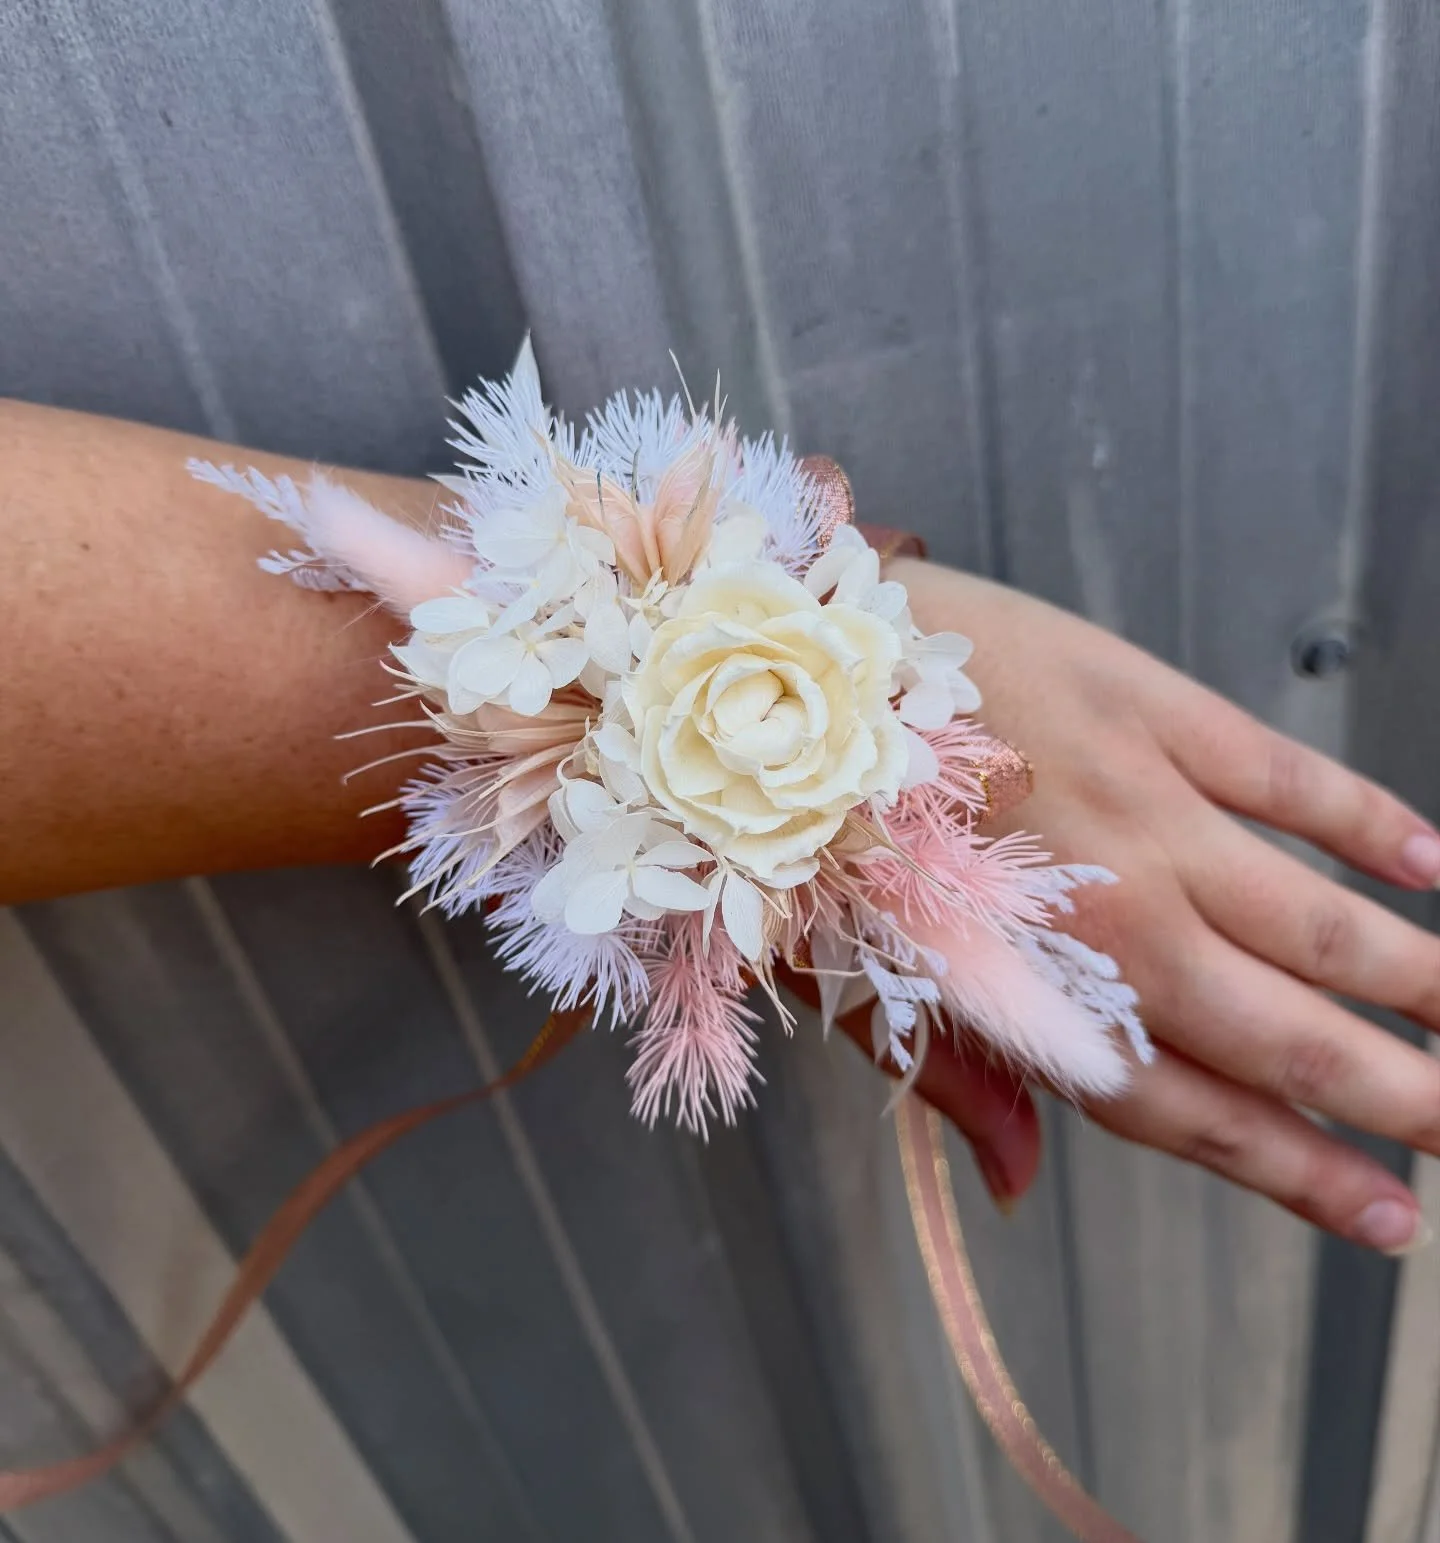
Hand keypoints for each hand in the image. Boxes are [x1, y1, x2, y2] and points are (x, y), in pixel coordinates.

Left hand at [854, 558, 1439, 1253]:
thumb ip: (952, 1079)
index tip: (1389, 1219)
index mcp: (1030, 1003)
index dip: (1299, 1174)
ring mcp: (1139, 811)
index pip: (1192, 1115)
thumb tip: (1018, 1185)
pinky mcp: (1144, 706)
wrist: (754, 672)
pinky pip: (1283, 774)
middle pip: (1281, 1035)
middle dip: (1394, 1094)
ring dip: (1411, 977)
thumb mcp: (846, 985)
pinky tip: (1432, 864)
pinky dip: (1364, 821)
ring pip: (1313, 918)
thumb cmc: (785, 834)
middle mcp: (1105, 922)